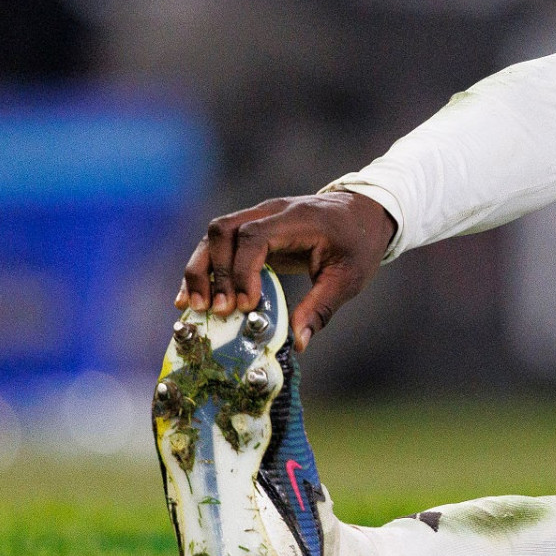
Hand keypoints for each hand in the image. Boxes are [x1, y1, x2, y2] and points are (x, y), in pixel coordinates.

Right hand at [178, 191, 396, 351]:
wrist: (364, 213)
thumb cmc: (358, 244)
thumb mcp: (349, 278)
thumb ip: (321, 308)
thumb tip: (296, 344)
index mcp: (298, 219)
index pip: (255, 237)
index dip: (242, 271)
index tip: (245, 305)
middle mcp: (271, 211)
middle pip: (223, 230)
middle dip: (213, 272)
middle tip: (216, 311)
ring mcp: (259, 216)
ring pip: (214, 235)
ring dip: (200, 270)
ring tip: (194, 307)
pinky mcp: (252, 228)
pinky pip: (218, 243)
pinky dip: (204, 268)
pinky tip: (191, 297)